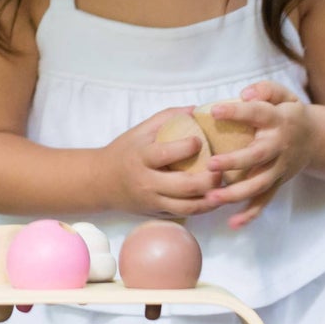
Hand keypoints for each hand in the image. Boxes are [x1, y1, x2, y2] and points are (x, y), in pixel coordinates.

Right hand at [103, 108, 220, 218]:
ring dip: (211, 198)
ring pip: (188, 206)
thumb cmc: (124, 152)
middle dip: (209, 178)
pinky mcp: (157, 213)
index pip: (166, 154)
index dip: (187, 147)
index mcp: (141, 158)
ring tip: (223, 186)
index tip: (200, 141)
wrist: (101, 182)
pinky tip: (214, 198)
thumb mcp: (138, 132)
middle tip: (221, 167)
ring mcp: (153, 201)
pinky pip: (184, 213)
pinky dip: (202, 207)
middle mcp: (146, 182)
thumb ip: (166, 118)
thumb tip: (195, 109)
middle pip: (184, 185)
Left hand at [204, 83, 318, 229]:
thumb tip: (244, 95)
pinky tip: (233, 223)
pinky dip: (251, 213)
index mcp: (278, 120)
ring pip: (259, 184)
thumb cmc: (288, 113)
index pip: (257, 114)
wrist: (317, 139)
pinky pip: (265, 201)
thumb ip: (265, 89)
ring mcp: (279, 168)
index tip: (214, 110)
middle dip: (235, 161)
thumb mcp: (283, 94)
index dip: (237, 112)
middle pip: (258, 156)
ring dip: (237, 193)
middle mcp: (279, 147)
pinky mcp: (278, 183)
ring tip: (212, 197)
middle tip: (211, 164)